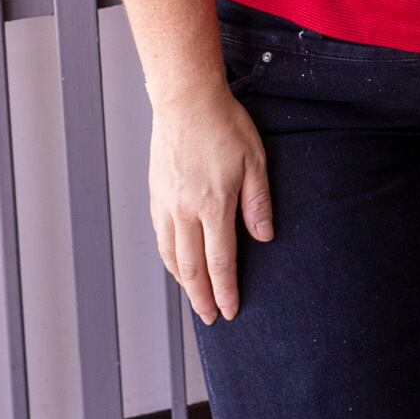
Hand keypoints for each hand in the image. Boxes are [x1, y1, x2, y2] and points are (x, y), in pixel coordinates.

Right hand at [148, 80, 273, 322]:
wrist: (185, 100)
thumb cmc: (224, 124)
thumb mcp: (255, 161)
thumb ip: (258, 202)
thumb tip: (263, 237)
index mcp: (213, 205)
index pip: (220, 261)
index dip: (225, 290)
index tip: (230, 311)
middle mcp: (184, 210)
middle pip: (191, 268)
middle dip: (202, 297)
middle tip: (210, 318)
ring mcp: (166, 203)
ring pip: (171, 256)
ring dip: (183, 282)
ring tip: (195, 297)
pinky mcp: (155, 194)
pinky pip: (160, 236)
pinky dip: (169, 258)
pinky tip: (177, 263)